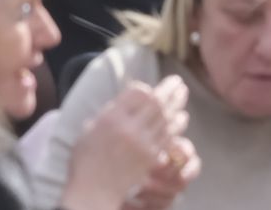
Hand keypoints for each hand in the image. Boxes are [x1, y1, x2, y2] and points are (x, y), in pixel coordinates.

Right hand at [57, 77, 190, 209]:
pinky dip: (176, 125)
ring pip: (166, 118)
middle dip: (169, 91)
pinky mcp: (151, 157)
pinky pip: (168, 136)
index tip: (150, 86)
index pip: (137, 94)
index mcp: (111, 118)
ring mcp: (142, 143)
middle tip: (177, 81)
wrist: (94, 189)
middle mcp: (129, 128)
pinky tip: (182, 117)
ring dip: (176, 105)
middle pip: (156, 103)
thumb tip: (126, 103)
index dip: (146, 88)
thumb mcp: (90, 128)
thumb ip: (109, 114)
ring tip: (183, 93)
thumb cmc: (86, 159)